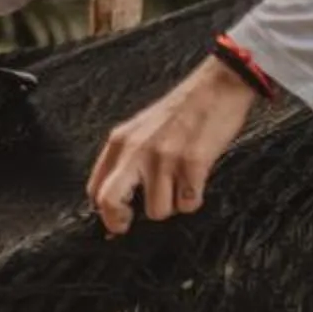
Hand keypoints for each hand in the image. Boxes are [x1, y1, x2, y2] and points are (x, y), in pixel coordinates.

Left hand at [87, 60, 260, 233]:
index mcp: (120, 142)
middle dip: (119, 221)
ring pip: (158, 211)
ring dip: (171, 206)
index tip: (117, 219)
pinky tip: (197, 179)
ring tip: (180, 185)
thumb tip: (116, 202)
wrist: (216, 86)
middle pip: (110, 202)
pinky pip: (188, 204)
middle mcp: (136, 150)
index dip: (104, 212)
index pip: (95, 189)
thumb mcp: (140, 129)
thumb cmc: (181, 111)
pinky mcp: (192, 163)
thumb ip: (126, 160)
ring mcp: (164, 157)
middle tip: (130, 225)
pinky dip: (194, 199)